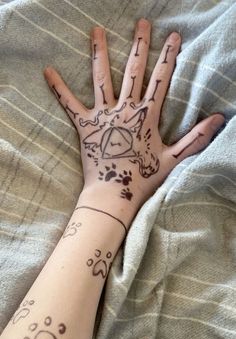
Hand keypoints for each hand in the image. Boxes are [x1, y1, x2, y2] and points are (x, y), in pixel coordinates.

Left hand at [44, 19, 223, 216]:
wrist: (113, 195)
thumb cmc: (142, 179)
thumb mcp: (172, 159)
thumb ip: (195, 138)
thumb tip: (219, 119)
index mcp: (146, 116)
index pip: (160, 80)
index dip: (168, 57)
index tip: (173, 37)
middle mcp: (125, 110)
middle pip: (133, 71)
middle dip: (139, 46)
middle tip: (141, 24)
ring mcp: (103, 116)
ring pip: (101, 78)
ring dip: (99, 53)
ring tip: (95, 31)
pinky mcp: (85, 126)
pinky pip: (69, 104)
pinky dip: (59, 88)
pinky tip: (48, 71)